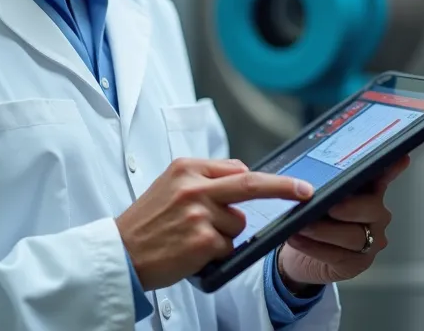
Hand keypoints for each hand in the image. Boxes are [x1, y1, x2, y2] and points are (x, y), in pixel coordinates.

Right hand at [116, 157, 313, 290]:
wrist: (119, 253)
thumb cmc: (146, 222)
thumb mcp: (169, 186)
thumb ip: (204, 179)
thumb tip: (245, 176)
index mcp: (186, 168)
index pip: (239, 169)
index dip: (264, 180)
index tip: (291, 182)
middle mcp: (194, 187)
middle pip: (252, 185)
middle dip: (284, 188)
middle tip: (304, 191)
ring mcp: (199, 214)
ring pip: (238, 224)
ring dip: (224, 235)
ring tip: (192, 237)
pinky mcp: (202, 241)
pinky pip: (228, 247)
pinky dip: (215, 254)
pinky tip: (190, 251)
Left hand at [276, 155, 410, 290]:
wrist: (300, 252)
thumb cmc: (314, 217)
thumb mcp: (317, 194)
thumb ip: (324, 179)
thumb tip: (312, 170)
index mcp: (370, 191)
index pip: (384, 175)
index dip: (392, 168)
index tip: (399, 158)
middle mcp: (376, 215)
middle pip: (371, 209)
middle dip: (349, 207)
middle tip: (328, 206)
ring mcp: (371, 241)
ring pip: (353, 236)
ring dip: (323, 230)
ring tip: (301, 224)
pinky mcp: (357, 263)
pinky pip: (337, 255)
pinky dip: (313, 247)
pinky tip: (296, 238)